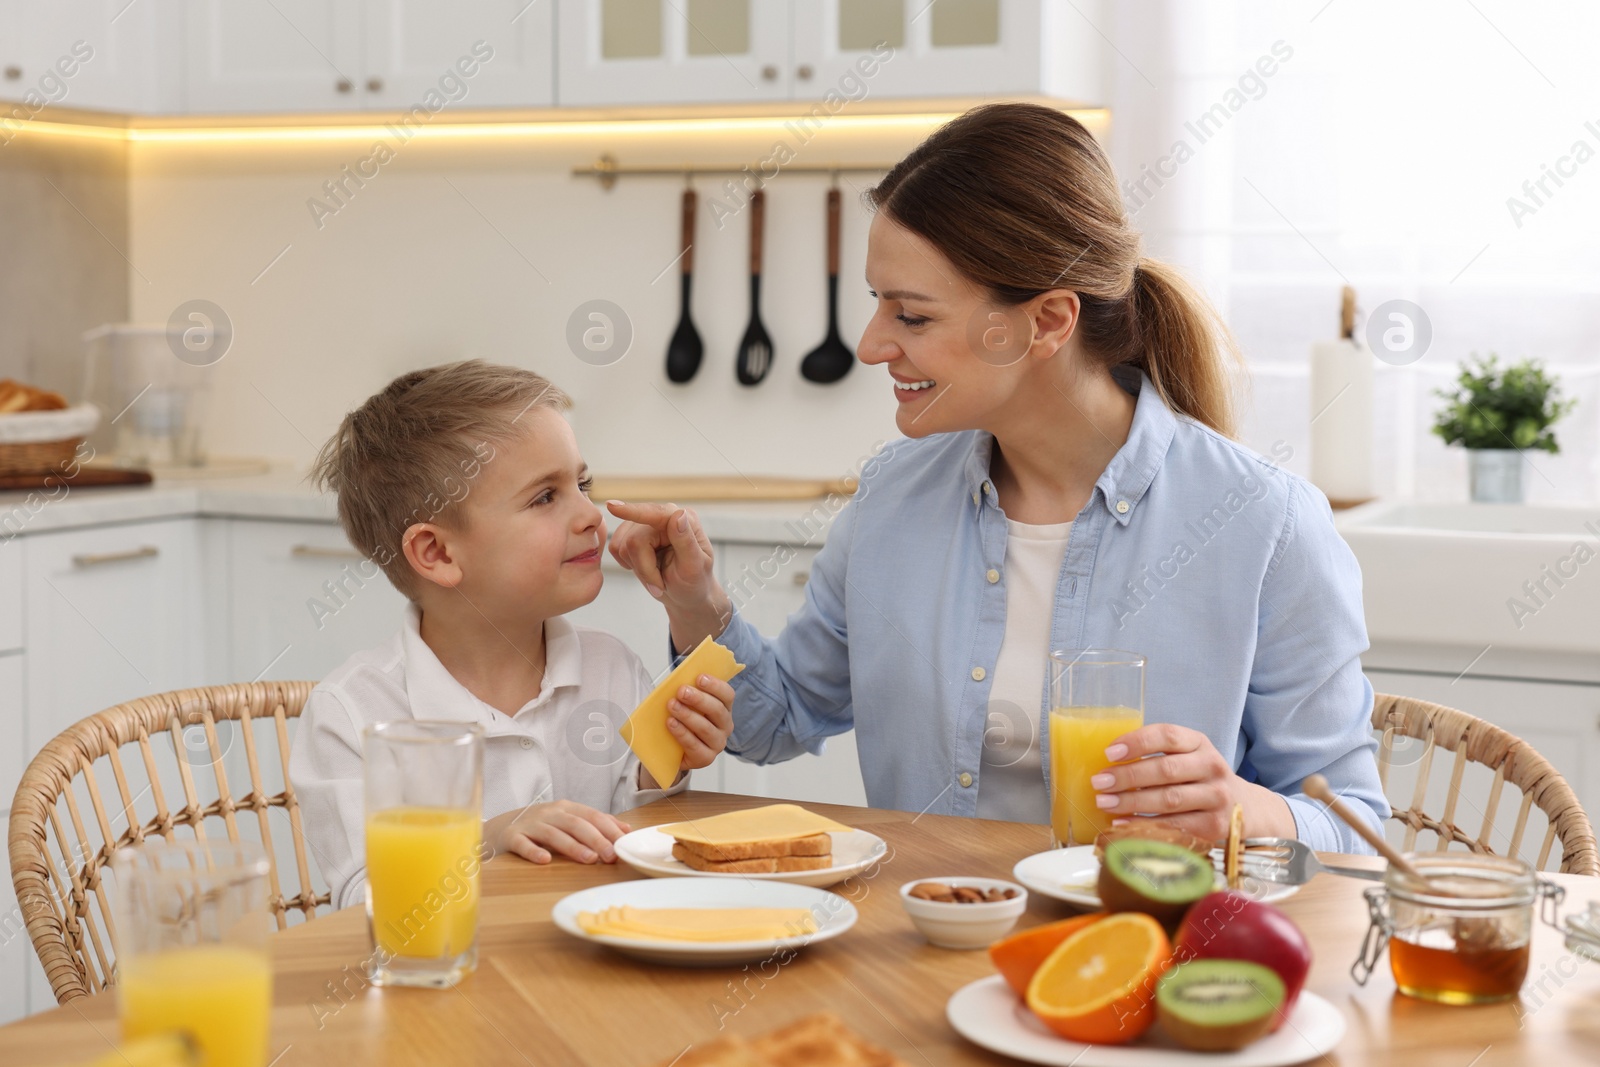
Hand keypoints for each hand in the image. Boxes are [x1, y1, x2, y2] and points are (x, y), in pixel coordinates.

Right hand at [488, 800, 630, 864]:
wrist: (501, 826)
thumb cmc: (542, 826)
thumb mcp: (568, 820)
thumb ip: (596, 824)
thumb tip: (626, 830)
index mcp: (566, 808)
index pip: (592, 815)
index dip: (609, 829)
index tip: (623, 845)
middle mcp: (549, 813)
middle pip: (575, 823)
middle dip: (595, 839)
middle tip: (610, 855)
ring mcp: (530, 824)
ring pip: (553, 833)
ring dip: (572, 846)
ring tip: (589, 859)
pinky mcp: (512, 837)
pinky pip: (523, 844)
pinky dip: (534, 851)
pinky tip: (545, 860)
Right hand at [605, 500, 731, 646]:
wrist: (686, 595)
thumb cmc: (694, 583)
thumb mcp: (694, 567)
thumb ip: (686, 541)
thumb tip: (678, 514)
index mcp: (685, 520)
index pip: (654, 514)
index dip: (632, 511)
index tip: (612, 506)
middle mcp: (665, 517)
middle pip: (634, 540)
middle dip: (645, 569)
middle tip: (659, 586)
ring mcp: (647, 524)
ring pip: (622, 545)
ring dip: (638, 568)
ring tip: (656, 577)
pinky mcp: (633, 533)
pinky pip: (616, 547)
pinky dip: (628, 564)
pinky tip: (645, 569)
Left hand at [668, 673, 736, 771]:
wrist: (672, 751)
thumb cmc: (683, 722)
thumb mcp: (688, 704)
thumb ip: (688, 692)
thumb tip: (679, 679)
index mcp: (724, 709)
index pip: (727, 695)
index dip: (715, 686)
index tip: (699, 678)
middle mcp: (725, 726)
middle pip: (717, 710)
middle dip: (698, 699)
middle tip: (681, 691)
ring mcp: (717, 744)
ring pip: (706, 728)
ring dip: (688, 715)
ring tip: (672, 706)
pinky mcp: (706, 758)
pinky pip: (695, 745)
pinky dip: (682, 733)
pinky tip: (671, 723)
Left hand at [1090, 723, 1292, 841]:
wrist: (1245, 809)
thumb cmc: (1199, 779)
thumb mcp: (1187, 757)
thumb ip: (1157, 754)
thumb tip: (1108, 763)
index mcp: (1200, 743)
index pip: (1168, 735)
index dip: (1137, 742)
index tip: (1110, 752)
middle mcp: (1212, 767)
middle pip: (1165, 769)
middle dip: (1127, 776)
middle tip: (1099, 782)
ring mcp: (1216, 797)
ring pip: (1169, 799)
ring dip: (1131, 801)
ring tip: (1104, 802)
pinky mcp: (1215, 826)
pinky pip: (1174, 825)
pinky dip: (1144, 824)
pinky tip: (1123, 822)